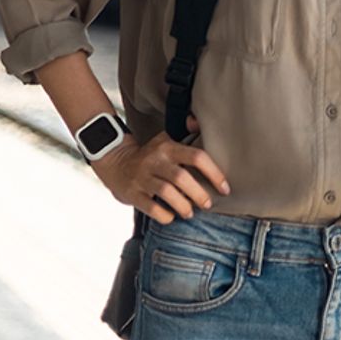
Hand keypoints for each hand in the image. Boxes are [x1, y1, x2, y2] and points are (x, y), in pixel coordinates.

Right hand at [91, 115, 229, 223]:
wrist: (115, 163)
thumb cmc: (150, 155)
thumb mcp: (165, 139)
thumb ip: (185, 132)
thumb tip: (198, 122)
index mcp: (168, 147)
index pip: (196, 157)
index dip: (214, 173)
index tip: (224, 188)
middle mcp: (155, 160)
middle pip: (182, 177)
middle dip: (199, 194)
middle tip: (208, 204)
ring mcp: (142, 177)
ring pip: (167, 193)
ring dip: (183, 206)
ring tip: (190, 213)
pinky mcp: (132, 193)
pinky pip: (150, 207)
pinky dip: (164, 215)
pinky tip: (171, 217)